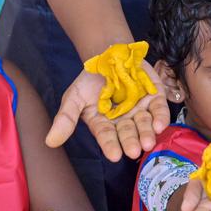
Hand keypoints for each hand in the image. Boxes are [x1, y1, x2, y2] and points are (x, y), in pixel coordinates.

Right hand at [45, 62, 170, 161]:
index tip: (114, 155)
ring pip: (145, 124)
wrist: (109, 54)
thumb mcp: (74, 96)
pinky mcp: (155, 97)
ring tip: (148, 142)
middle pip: (128, 133)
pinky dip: (161, 116)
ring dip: (147, 133)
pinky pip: (159, 109)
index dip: (111, 145)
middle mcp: (124, 120)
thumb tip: (50, 142)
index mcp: (104, 123)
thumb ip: (66, 118)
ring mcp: (140, 109)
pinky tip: (160, 124)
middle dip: (131, 142)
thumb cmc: (90, 79)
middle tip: (135, 151)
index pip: (107, 137)